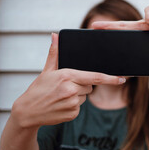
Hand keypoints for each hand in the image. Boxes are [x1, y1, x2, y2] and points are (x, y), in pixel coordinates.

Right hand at [11, 33, 125, 128]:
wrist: (27, 112)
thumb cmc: (38, 89)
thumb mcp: (46, 70)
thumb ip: (55, 53)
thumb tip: (55, 35)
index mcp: (67, 76)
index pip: (94, 76)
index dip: (110, 78)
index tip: (121, 79)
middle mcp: (72, 90)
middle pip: (89, 86)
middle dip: (81, 85)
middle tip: (65, 87)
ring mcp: (72, 103)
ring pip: (85, 97)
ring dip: (77, 96)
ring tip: (60, 96)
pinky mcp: (72, 114)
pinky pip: (79, 108)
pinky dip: (73, 106)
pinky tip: (60, 105)